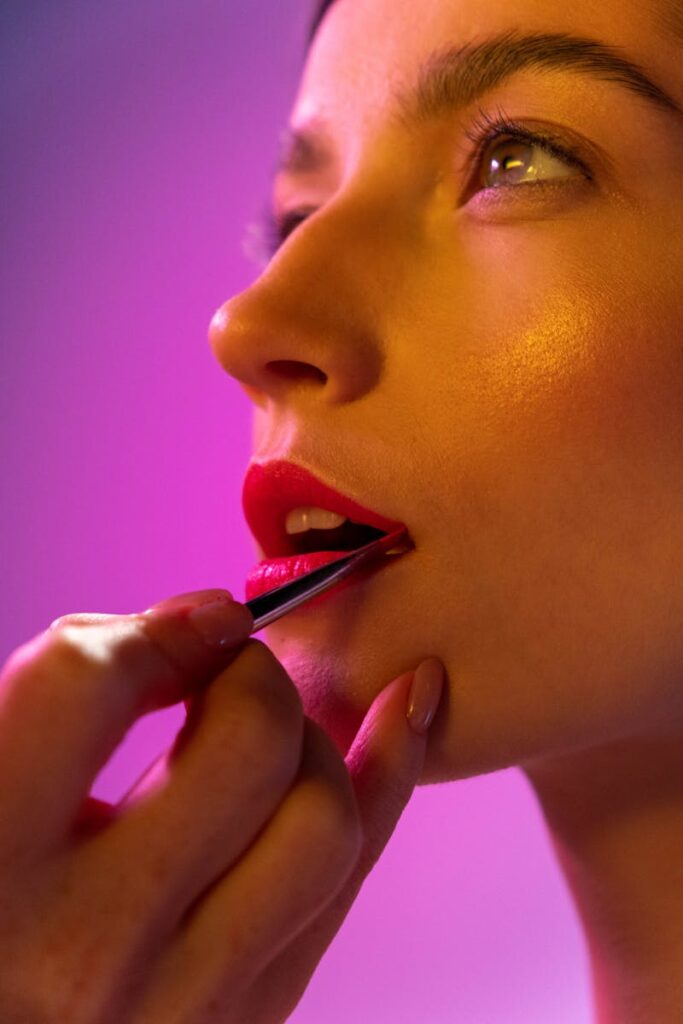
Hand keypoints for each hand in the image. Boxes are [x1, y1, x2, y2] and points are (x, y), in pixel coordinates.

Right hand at [0, 589, 443, 1022]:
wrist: (16, 1005)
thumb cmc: (0, 881)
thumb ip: (71, 692)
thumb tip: (212, 624)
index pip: (86, 687)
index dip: (155, 628)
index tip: (195, 623)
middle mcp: (88, 951)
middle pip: (249, 745)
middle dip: (254, 675)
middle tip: (226, 673)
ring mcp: (186, 1002)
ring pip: (326, 819)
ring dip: (314, 739)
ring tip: (269, 724)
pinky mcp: (250, 1017)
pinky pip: (354, 877)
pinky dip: (389, 774)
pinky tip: (408, 704)